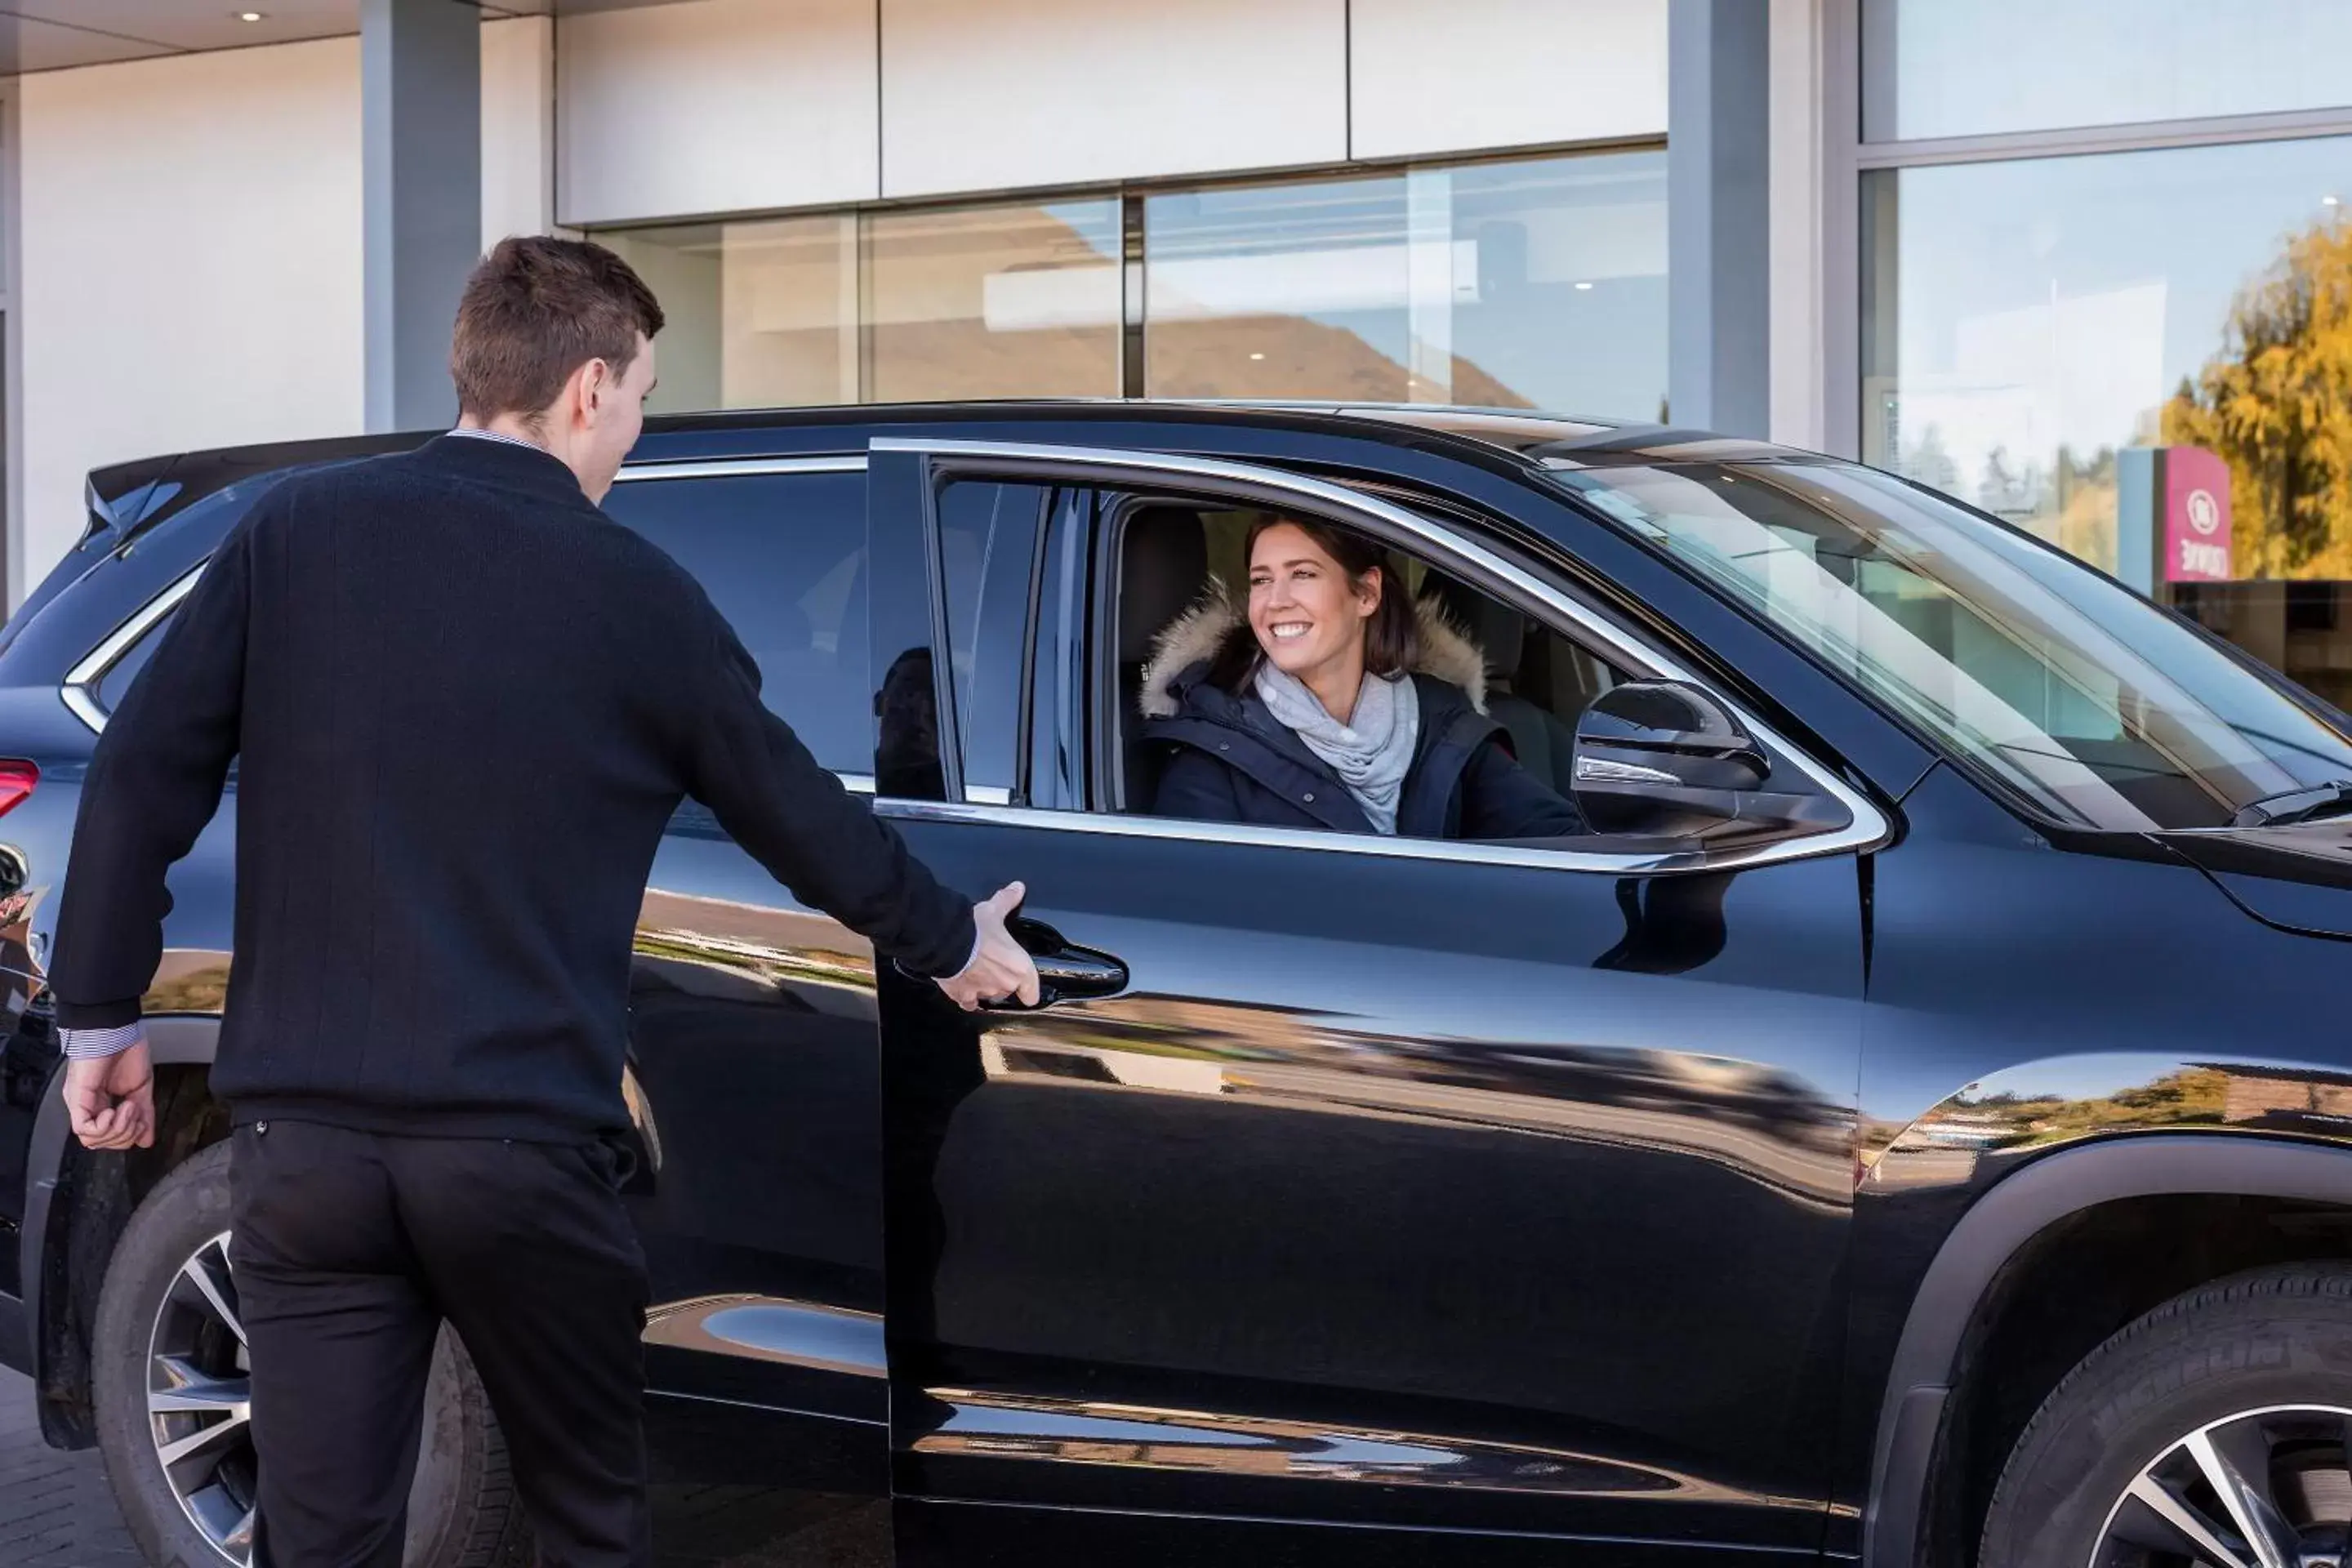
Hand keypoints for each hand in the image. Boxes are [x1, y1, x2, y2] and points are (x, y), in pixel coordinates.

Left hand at [63, 1040, 155, 1151]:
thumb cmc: (126, 1050)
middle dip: (126, 1134)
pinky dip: (103, 1126)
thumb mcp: (141, 1089)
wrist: (116, 1030)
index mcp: (100, 1104)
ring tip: (128, 1107)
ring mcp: (80, 1104)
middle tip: (136, 1113)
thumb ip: (143, 1115)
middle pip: (101, 1143)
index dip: (129, 1137)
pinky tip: (114, 1110)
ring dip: (118, 1128)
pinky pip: (83, 1128)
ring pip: (91, 1140)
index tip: (143, 1123)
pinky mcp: (77, 1099)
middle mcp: (87, 1107)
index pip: (109, 1137)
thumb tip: (146, 1139)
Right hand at [935, 882, 1041, 1011]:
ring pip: (988, 996)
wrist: (947, 941)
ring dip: (983, 988)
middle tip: (992, 965)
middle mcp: (1005, 985)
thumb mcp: (994, 911)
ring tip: (975, 973)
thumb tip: (1017, 888)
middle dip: (1001, 981)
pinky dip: (965, 997)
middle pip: (1007, 991)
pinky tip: (962, 987)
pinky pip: (968, 1002)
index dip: (1028, 991)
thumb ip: (1007, 900)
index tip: (1024, 989)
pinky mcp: (963, 996)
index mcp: (1020, 968)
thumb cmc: (975, 929)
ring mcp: (984, 993)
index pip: (1032, 993)